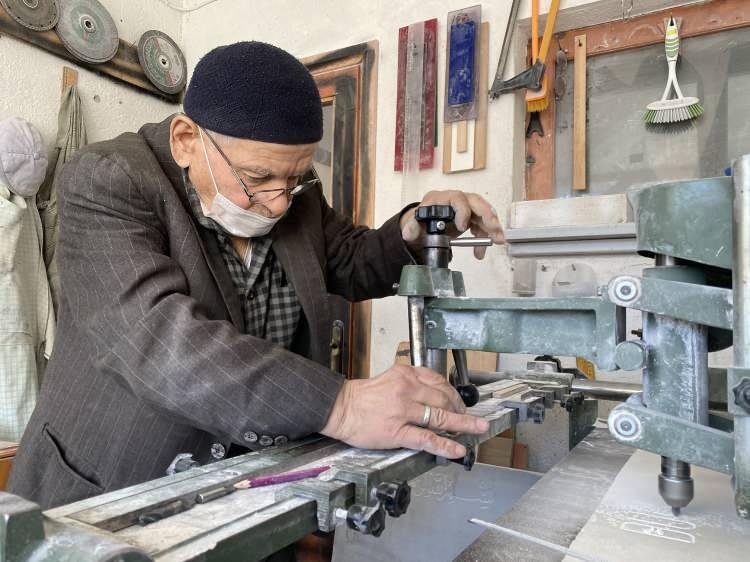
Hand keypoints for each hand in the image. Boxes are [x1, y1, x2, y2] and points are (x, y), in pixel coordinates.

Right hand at [320, 364, 488, 457]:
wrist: (340, 408)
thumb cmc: (363, 396)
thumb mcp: (390, 378)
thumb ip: (412, 383)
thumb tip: (435, 395)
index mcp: (406, 374)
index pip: (439, 381)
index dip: (454, 394)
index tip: (461, 401)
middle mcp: (407, 390)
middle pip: (444, 399)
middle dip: (460, 410)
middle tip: (470, 418)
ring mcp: (403, 411)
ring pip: (440, 417)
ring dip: (463, 424)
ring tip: (477, 429)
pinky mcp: (397, 431)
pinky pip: (427, 438)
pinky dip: (445, 445)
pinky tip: (457, 449)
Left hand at [400, 190, 504, 258]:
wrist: (422, 225)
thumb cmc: (420, 221)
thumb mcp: (414, 225)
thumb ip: (412, 228)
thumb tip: (408, 234)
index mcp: (441, 199)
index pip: (457, 198)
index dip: (463, 211)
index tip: (464, 227)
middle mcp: (456, 200)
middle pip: (476, 202)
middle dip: (487, 215)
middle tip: (494, 229)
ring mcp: (465, 208)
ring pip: (483, 213)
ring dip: (492, 227)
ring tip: (499, 240)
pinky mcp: (471, 217)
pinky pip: (482, 224)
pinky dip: (486, 236)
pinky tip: (482, 251)